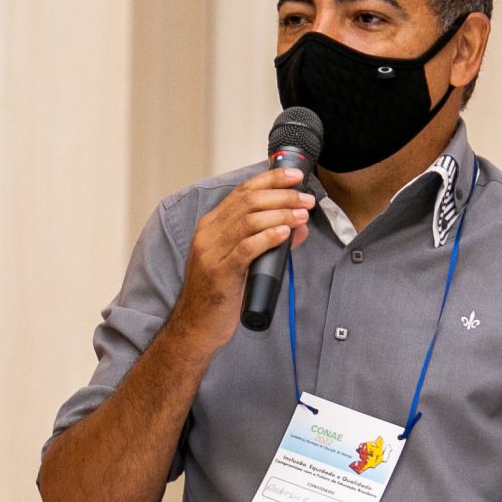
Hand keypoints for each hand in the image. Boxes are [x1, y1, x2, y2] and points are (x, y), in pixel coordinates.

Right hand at [168, 168, 313, 354]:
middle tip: (306, 198)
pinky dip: (268, 237)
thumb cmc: (219, 292)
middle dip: (282, 196)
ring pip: (248, 221)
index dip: (270, 179)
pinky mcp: (220, 273)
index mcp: (211, 225)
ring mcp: (211, 253)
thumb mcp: (243, 262)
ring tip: (302, 214)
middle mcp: (208, 234)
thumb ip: (267, 241)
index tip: (295, 176)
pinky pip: (246, 249)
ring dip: (280, 214)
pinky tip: (285, 232)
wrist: (196, 325)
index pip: (242, 191)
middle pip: (248, 202)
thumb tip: (299, 225)